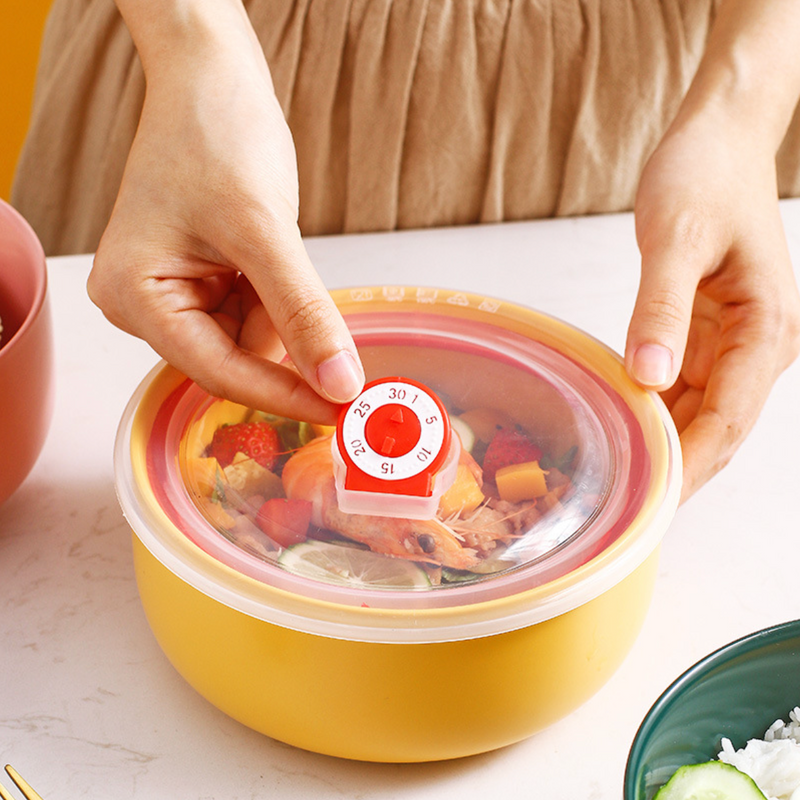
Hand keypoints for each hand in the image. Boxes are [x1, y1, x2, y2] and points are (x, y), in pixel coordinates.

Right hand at [88, 5, 363, 423]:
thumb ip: (303, 315)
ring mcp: (172, 292)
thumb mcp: (264, 231)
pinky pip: (251, 313)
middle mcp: (143, 302)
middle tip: (334, 342)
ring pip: (249, 338)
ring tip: (272, 247)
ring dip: (281, 312)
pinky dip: (277, 299)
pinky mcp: (201, 281)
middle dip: (283, 342)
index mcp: (134, 295)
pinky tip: (270, 254)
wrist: (211, 78)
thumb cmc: (214, 132)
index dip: (283, 396)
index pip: (218, 372)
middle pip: (232, 358)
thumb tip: (339, 383)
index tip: (338, 412)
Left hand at [626, 116, 799, 500]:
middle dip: (677, 469)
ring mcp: (732, 341)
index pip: (728, 418)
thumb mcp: (676, 237)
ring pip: (697, 412)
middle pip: (716, 426)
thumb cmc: (705, 175)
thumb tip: (648, 377)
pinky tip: (624, 428)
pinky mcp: (704, 332)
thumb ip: (661, 309)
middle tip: (630, 510)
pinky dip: (653, 409)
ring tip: (623, 483)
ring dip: (664, 446)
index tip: (655, 504)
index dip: (691, 466)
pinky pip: (680, 385)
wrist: (716, 140)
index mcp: (766, 328)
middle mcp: (756, 344)